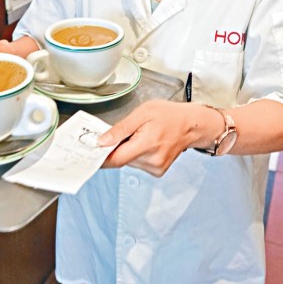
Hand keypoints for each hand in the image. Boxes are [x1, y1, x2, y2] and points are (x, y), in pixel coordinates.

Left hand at [98, 101, 219, 176]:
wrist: (192, 125)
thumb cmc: (169, 115)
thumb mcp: (143, 112)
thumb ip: (121, 128)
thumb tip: (102, 141)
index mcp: (147, 144)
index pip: (115, 159)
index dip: (100, 157)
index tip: (90, 152)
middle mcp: (152, 160)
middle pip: (121, 159)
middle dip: (117, 147)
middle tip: (124, 132)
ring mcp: (155, 168)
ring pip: (129, 162)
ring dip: (128, 150)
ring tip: (141, 135)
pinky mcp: (157, 171)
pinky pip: (138, 164)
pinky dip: (137, 154)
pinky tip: (147, 143)